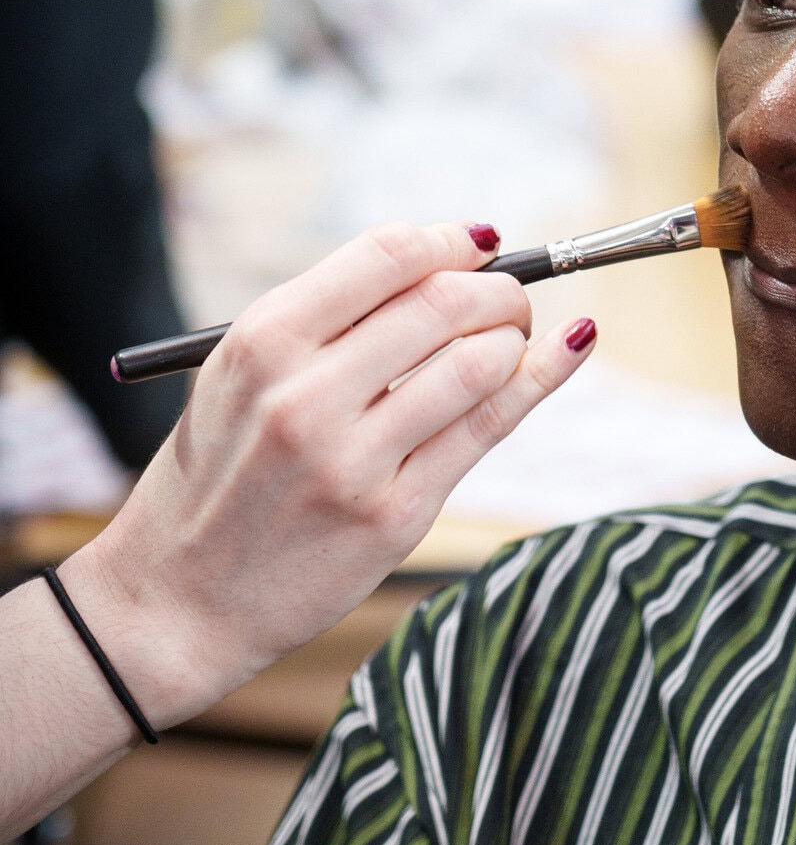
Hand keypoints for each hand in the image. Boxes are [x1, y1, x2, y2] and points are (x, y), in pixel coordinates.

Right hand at [59, 221, 594, 724]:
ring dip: (516, 334)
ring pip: (477, 361)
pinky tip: (571, 347)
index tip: (478, 245)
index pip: (387, 257)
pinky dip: (541, 378)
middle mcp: (305, 395)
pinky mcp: (393, 516)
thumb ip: (323, 325)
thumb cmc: (216, 480)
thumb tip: (438, 265)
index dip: (450, 241)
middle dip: (496, 288)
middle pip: (444, 302)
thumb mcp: (236, 381)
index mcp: (262, 342)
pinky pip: (488, 427)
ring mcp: (352, 460)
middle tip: (508, 298)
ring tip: (514, 338)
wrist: (175, 603)